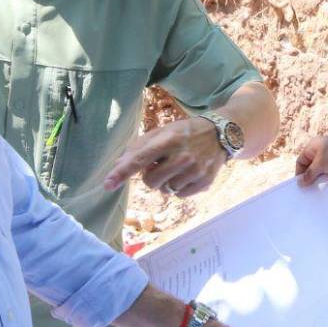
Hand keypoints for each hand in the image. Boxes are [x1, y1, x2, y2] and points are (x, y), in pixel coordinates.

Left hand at [103, 117, 225, 196]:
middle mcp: (182, 156)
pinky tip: (187, 174)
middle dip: (151, 176)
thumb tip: (118, 165)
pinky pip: (179, 195)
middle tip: (161, 165)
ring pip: (166, 190)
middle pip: (150, 181)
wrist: (220, 134)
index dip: (122, 172)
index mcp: (168, 140)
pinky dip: (179, 188)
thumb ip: (139, 147)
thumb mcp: (162, 132)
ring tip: (176, 168)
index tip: (107, 184)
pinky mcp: (205, 182)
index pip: (139, 159)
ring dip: (166, 182)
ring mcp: (195, 170)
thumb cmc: (184, 133)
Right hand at [295, 134, 327, 185]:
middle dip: (311, 178)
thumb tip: (299, 183)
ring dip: (321, 180)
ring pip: (321, 172)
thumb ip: (309, 174)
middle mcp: (321, 151)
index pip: (301, 161)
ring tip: (320, 190)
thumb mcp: (321, 164)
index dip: (300, 173)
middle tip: (310, 190)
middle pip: (311, 167)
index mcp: (313, 146)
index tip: (301, 186)